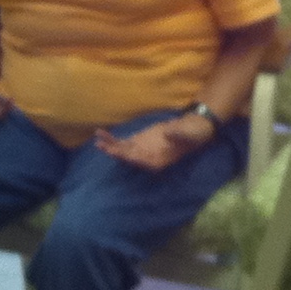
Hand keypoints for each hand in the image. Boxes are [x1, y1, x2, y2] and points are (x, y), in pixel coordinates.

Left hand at [92, 114, 212, 170]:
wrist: (192, 128)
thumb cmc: (192, 134)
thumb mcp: (187, 134)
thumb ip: (176, 135)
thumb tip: (167, 134)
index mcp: (158, 161)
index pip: (141, 161)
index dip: (128, 157)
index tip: (117, 152)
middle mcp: (147, 159)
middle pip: (128, 157)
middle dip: (115, 152)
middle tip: (101, 146)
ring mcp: (142, 150)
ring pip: (122, 150)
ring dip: (110, 145)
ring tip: (97, 139)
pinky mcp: (139, 141)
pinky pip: (123, 142)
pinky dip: (112, 139)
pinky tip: (101, 134)